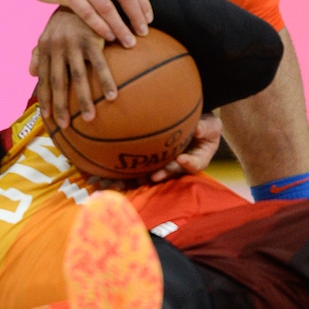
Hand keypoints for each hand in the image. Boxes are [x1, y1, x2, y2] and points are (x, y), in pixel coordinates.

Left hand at [31, 7, 132, 127]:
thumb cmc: (67, 15)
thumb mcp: (49, 32)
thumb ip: (39, 53)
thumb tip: (30, 73)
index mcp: (45, 47)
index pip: (43, 78)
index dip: (45, 98)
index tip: (47, 118)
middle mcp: (56, 47)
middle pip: (57, 82)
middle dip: (60, 106)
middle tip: (65, 126)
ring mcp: (73, 44)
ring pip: (77, 78)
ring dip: (84, 100)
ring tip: (89, 118)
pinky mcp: (92, 39)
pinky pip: (100, 65)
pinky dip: (106, 82)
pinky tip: (113, 96)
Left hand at [88, 113, 221, 190]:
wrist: (189, 124)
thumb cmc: (202, 124)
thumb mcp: (210, 125)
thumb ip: (206, 127)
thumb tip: (197, 129)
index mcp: (194, 160)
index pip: (193, 164)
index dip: (188, 163)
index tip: (182, 159)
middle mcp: (174, 166)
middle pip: (165, 173)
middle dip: (157, 176)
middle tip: (151, 176)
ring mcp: (158, 165)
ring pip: (143, 175)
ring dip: (129, 181)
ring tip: (118, 185)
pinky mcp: (142, 163)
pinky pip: (128, 169)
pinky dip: (114, 173)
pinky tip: (97, 175)